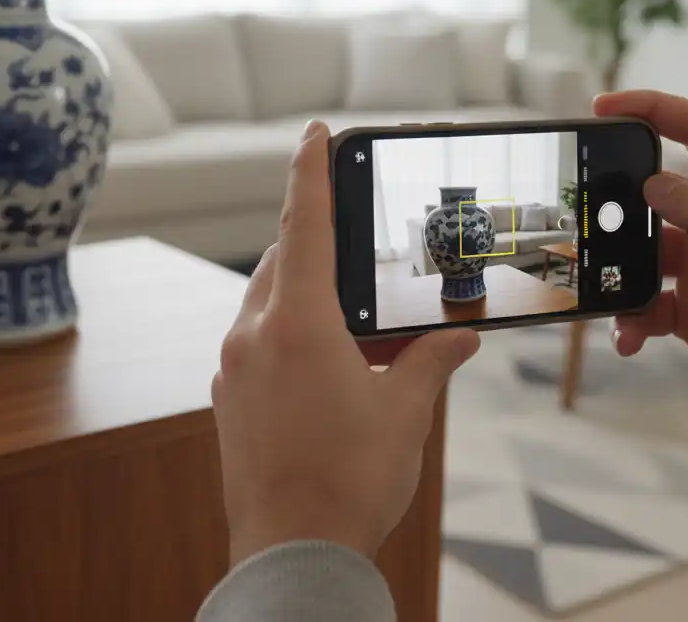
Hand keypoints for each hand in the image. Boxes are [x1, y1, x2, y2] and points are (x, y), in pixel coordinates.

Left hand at [212, 120, 480, 565]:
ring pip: (267, 301)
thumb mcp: (405, 413)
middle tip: (356, 245)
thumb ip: (431, 362)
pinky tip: (324, 363)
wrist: (292, 553)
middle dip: (318, 243)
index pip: (306, 225)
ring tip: (352, 317)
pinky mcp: (227, 397)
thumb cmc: (350, 482)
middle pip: (284, 262)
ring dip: (303, 292)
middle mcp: (255, 334)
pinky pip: (256, 341)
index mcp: (299, 324)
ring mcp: (233, 367)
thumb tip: (460, 338)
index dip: (312, 172)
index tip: (315, 134)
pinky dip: (287, 331)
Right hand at [599, 91, 687, 468]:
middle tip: (585, 222)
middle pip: (662, 195)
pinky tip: (630, 338)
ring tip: (612, 301)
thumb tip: (653, 181)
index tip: (603, 107)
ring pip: (646, 254)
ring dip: (624, 278)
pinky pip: (648, 301)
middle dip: (621, 211)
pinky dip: (633, 318)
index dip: (653, 108)